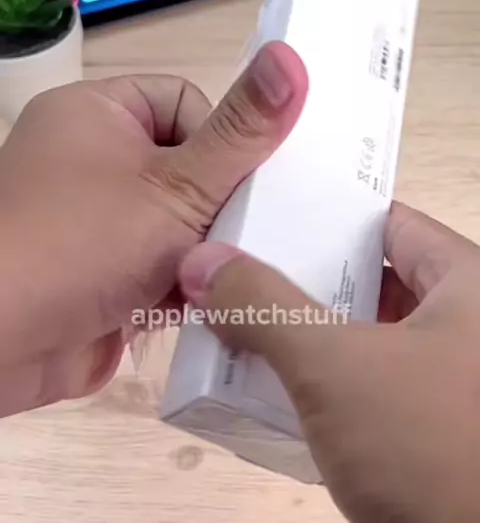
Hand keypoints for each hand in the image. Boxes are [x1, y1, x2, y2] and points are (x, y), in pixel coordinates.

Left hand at [0, 42, 307, 416]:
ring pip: (176, 219)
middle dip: (220, 204)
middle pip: (187, 164)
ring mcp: (91, 220)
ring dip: (205, 249)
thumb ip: (241, 131)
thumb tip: (291, 55)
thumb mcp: (177, 184)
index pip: (186, 102)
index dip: (222, 141)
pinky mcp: (98, 273)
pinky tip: (212, 302)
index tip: (241, 186)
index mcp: (95, 112)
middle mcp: (87, 158)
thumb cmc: (85, 244)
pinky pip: (159, 263)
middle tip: (254, 233)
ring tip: (235, 270)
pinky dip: (183, 282)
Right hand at [179, 205, 479, 522]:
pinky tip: (275, 388)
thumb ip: (265, 307)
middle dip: (305, 280)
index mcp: (469, 283)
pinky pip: (371, 387)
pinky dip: (326, 383)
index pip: (389, 222)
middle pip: (373, 279)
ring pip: (367, 337)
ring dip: (308, 336)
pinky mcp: (435, 432)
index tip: (266, 215)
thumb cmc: (430, 444)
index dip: (326, 216)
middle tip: (240, 271)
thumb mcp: (337, 365)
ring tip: (242, 323)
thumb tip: (202, 262)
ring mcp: (453, 381)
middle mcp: (467, 325)